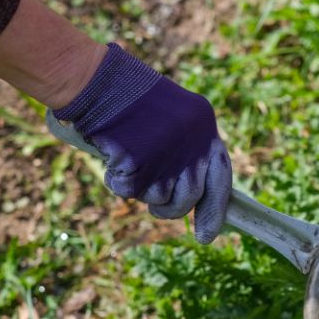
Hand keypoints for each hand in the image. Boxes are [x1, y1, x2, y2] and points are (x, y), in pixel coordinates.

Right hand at [47, 44, 232, 243]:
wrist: (98, 82)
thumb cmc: (128, 97)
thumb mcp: (172, 118)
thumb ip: (186, 151)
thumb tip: (193, 195)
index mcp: (205, 127)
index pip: (220, 178)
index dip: (214, 210)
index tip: (206, 237)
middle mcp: (192, 144)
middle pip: (189, 198)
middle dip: (171, 208)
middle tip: (156, 206)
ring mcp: (167, 158)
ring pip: (160, 200)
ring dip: (142, 191)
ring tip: (130, 159)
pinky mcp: (139, 167)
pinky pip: (127, 192)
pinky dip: (115, 179)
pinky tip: (112, 154)